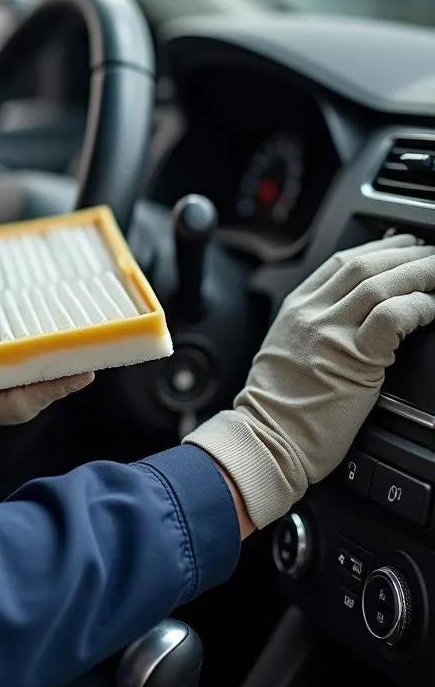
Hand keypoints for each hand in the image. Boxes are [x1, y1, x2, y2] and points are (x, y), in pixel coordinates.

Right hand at [184, 234, 434, 529]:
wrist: (268, 439)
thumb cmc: (280, 410)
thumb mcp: (287, 353)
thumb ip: (315, 329)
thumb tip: (355, 320)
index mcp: (294, 309)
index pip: (340, 262)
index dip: (377, 248)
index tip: (402, 247)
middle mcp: (310, 314)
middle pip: (363, 264)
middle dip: (404, 253)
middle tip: (432, 252)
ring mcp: (328, 333)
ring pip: (379, 283)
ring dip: (419, 272)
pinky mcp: (350, 359)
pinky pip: (390, 317)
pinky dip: (415, 306)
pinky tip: (430, 307)